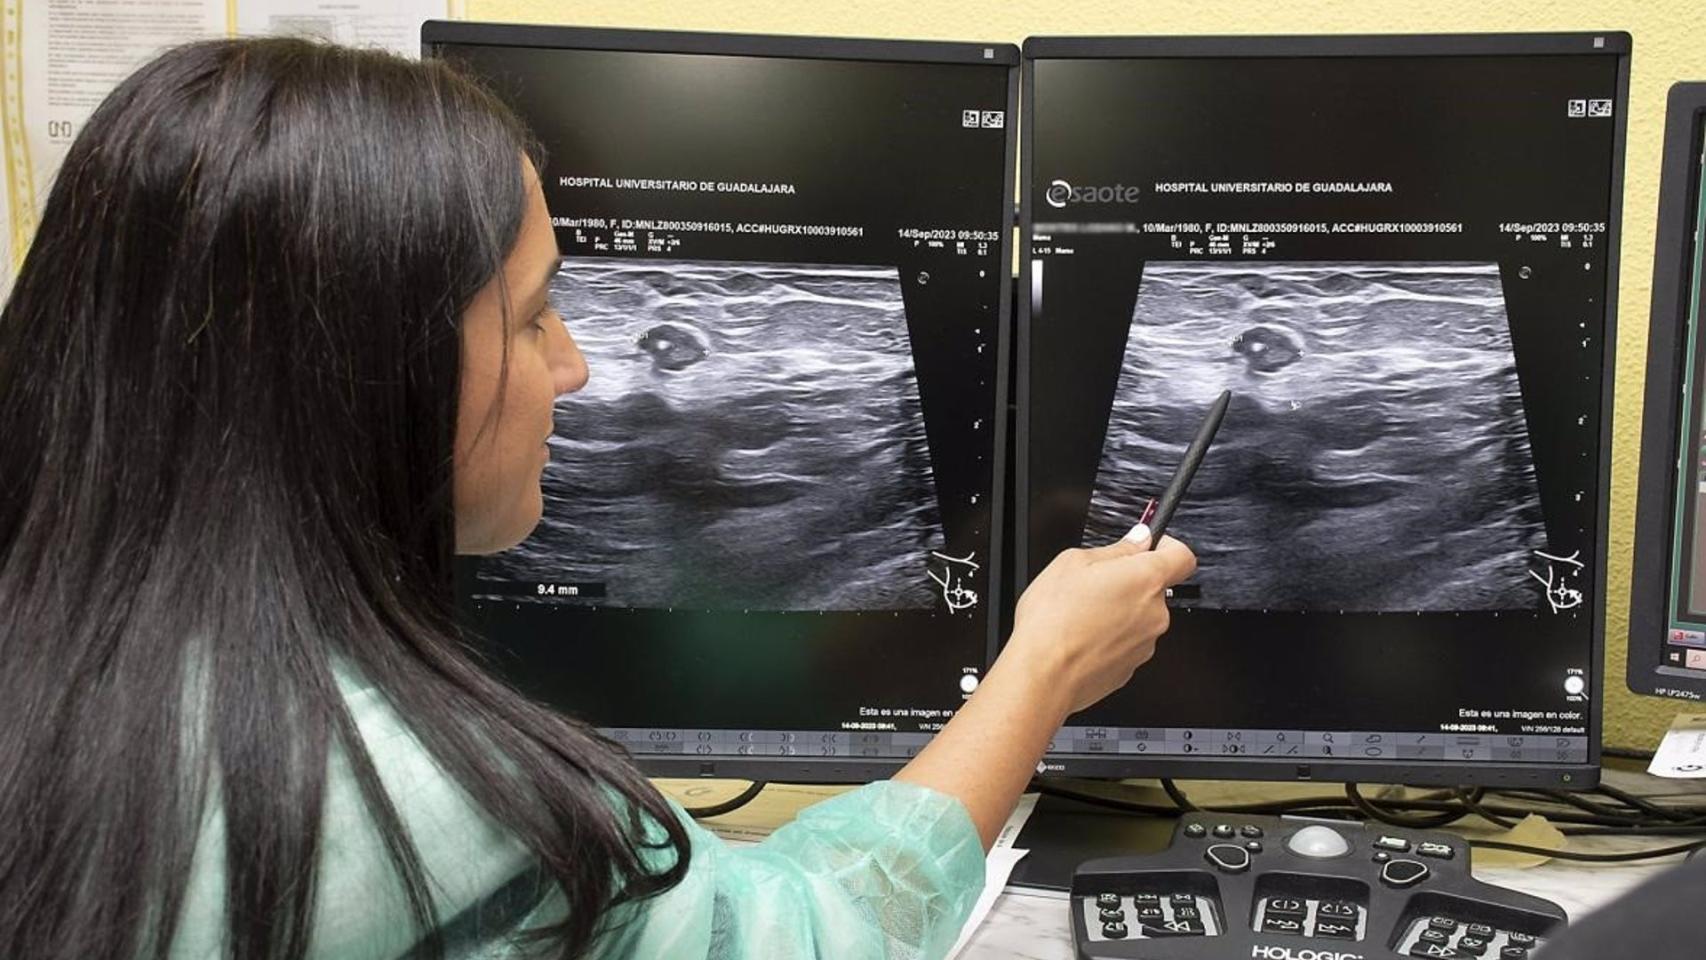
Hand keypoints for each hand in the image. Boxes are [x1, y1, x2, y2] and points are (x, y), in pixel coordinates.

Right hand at [1003, 531, 1195, 714]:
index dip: (1167, 546)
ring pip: (1139, 617)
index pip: (1182, 557)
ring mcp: (1145, 644)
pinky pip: (1126, 642)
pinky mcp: (1131, 667)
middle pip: (1154, 588)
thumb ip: (1116, 549)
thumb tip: (1136, 541)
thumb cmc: (1052, 621)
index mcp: (1146, 579)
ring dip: (1118, 610)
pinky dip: (1109, 636)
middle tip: (1094, 582)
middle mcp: (1155, 614)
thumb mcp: (1074, 563)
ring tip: (1081, 613)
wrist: (1042, 675)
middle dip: (1129, 581)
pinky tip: (1081, 635)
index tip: (1148, 545)